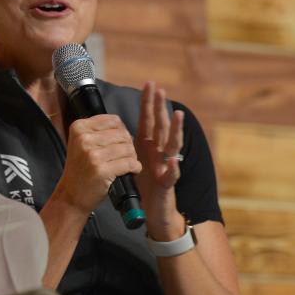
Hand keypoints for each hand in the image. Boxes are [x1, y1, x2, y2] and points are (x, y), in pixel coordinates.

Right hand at [54, 114, 142, 214]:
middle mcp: (84, 139)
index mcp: (78, 127)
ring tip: (126, 165)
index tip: (118, 143)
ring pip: (128, 148)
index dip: (121, 132)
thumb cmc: (80, 170)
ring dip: (132, 158)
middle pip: (123, 134)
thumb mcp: (80, 143)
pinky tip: (131, 171)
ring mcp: (92, 155)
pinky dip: (135, 168)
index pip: (113, 121)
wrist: (71, 195)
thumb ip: (98, 131)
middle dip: (128, 146)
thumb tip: (124, 128)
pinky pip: (129, 163)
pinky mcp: (101, 170)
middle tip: (124, 156)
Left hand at [136, 81, 184, 238]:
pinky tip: (173, 161)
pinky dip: (173, 168)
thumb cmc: (142, 184)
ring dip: (176, 130)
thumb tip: (116, 128)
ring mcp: (165, 166)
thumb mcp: (133, 160)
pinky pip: (171, 175)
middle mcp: (159, 152)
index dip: (148, 103)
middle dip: (161, 108)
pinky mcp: (167, 184)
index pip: (149, 120)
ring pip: (172, 145)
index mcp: (148, 146)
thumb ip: (129, 145)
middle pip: (162, 127)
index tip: (149, 84)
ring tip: (177, 115)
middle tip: (161, 90)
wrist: (154, 211)